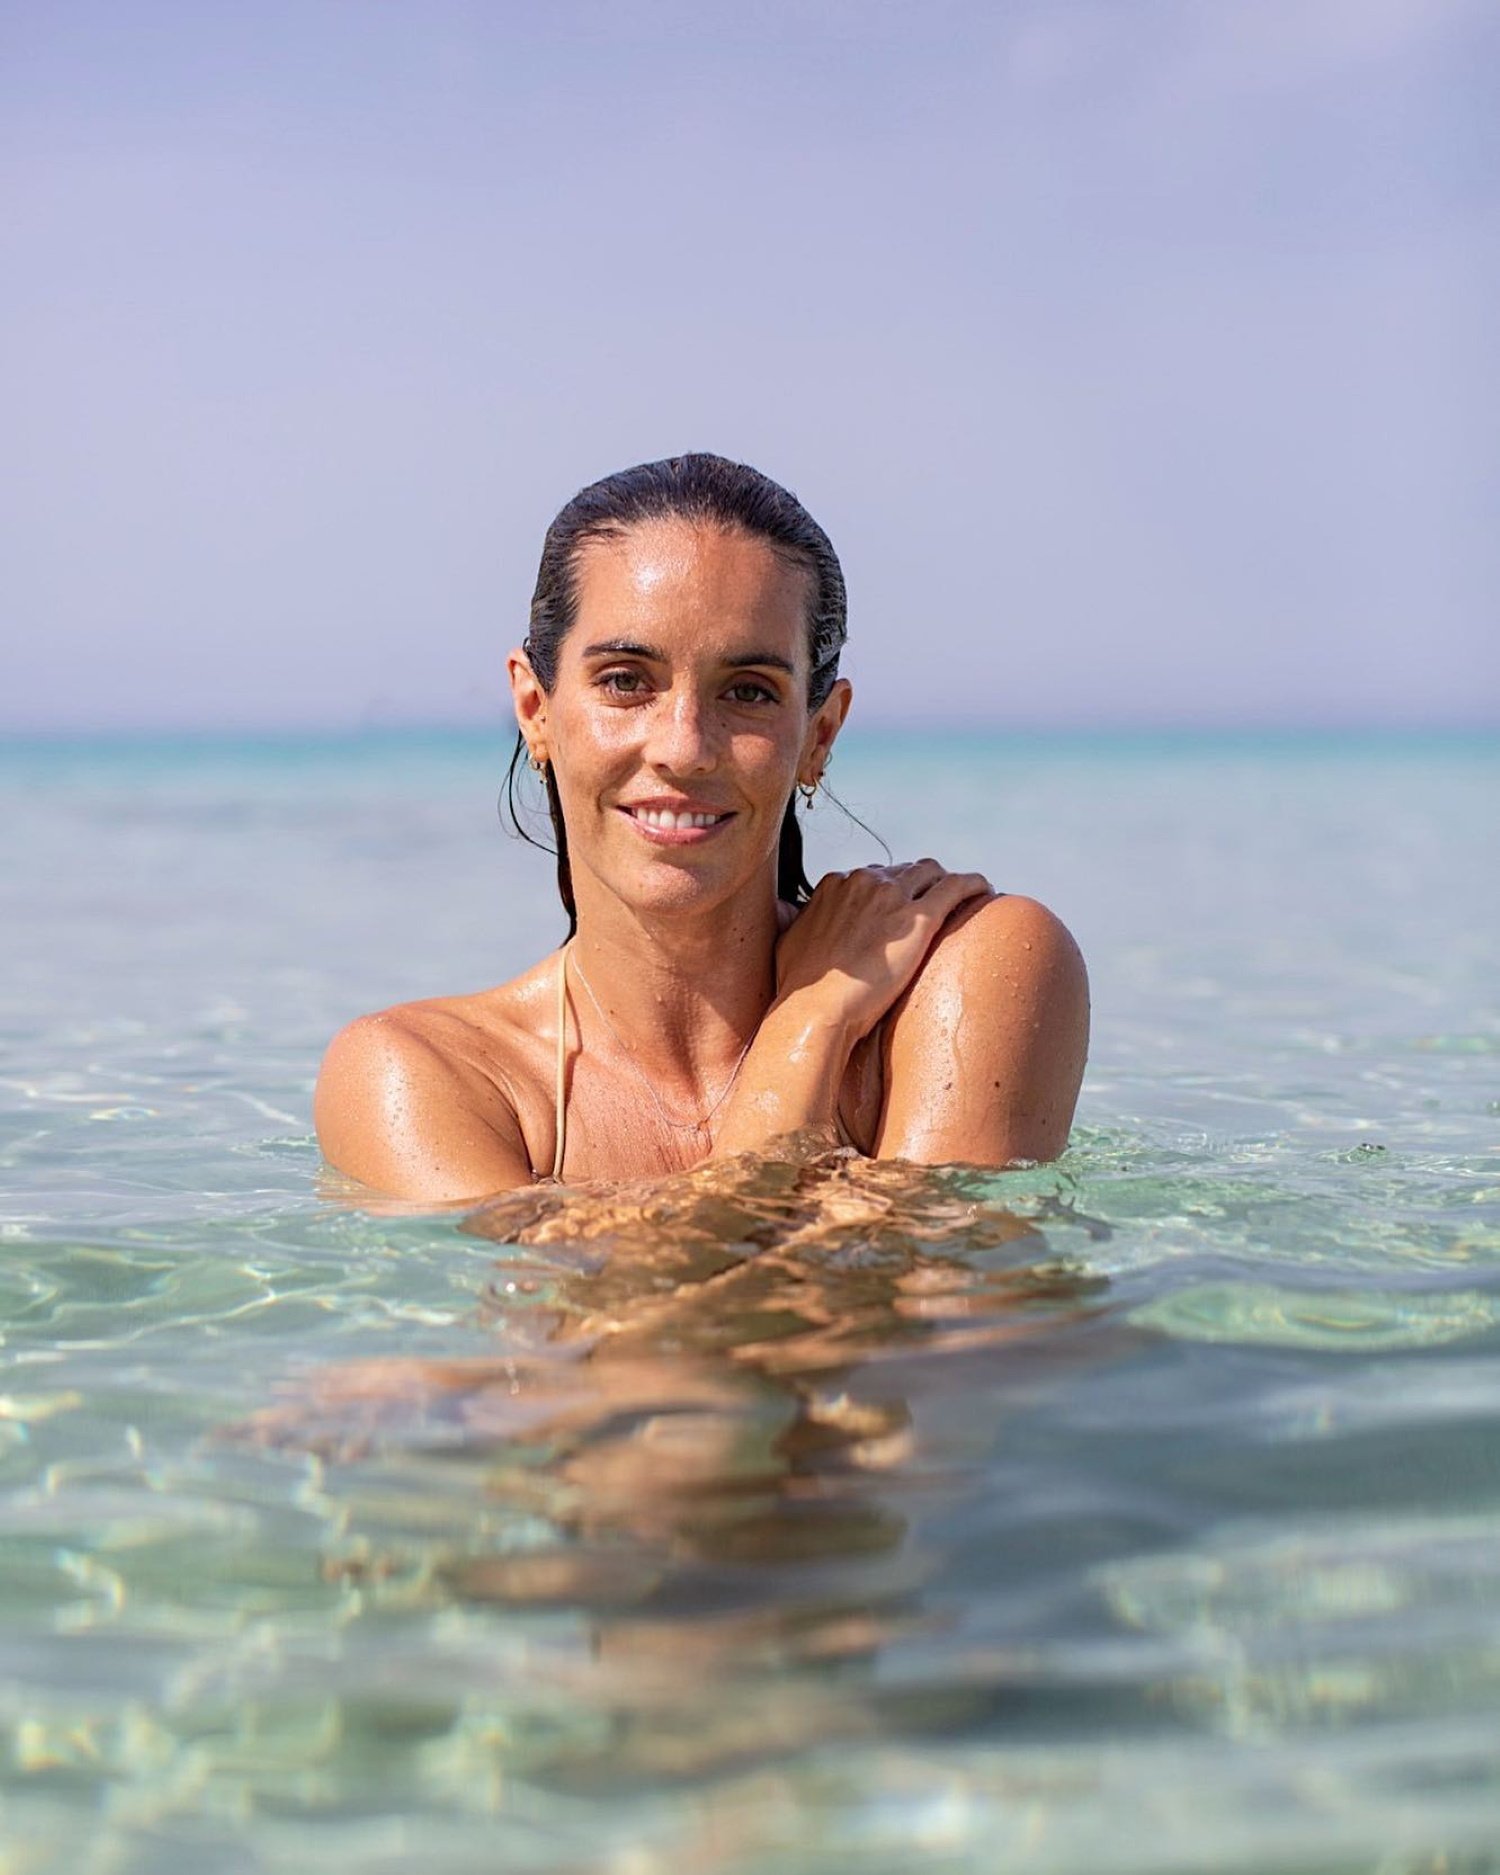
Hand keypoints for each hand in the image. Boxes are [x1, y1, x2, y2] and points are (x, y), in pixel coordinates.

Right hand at [774, 860, 992, 1039]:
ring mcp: (892, 897)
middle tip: (934, 904)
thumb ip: (797, 922)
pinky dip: (973, 884)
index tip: (900, 906)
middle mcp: (863, 880)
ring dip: (947, 881)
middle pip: (904, 870)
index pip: (873, 875)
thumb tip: (793, 919)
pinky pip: (956, 887)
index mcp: (835, 884)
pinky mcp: (918, 918)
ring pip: (932, 872)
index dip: (890, 890)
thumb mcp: (789, 942)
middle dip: (920, 885)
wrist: (814, 1009)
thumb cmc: (799, 988)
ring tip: (964, 896)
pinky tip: (984, 889)